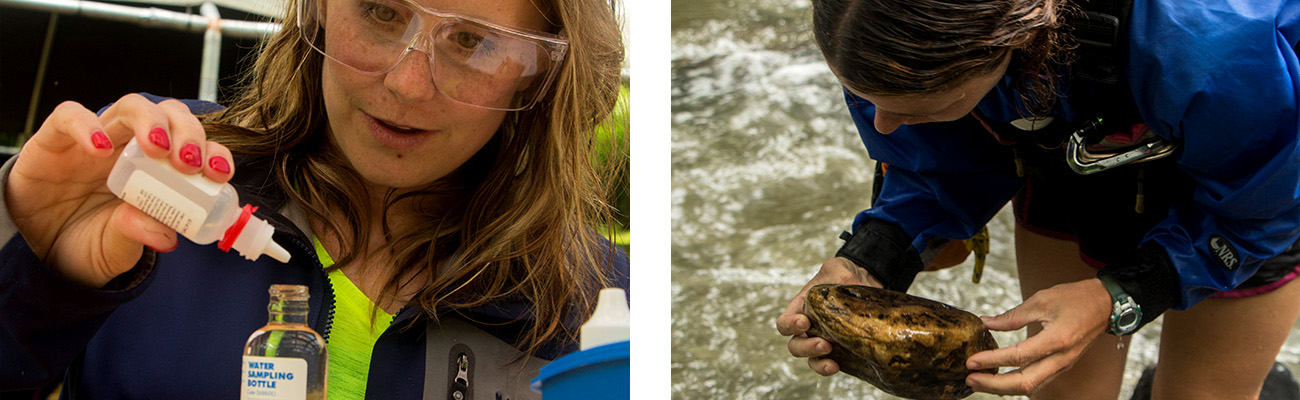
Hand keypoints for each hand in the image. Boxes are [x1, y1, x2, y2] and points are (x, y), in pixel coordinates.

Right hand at [6, 94, 234, 287]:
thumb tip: (166, 234)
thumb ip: (136, 236)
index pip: (195, 147)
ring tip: (158, 148)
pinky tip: (100, 147)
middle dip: (188, 132)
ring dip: (151, 121)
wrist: (34, 250)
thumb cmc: (83, 243)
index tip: (219, 174)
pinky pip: (69, 116)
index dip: (213, 152)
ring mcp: (95, 139)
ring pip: (130, 106)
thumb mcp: (115, 248)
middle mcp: (131, 148)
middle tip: (189, 162)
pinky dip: (87, 125)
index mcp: (158, 172)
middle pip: (170, 117)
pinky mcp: (54, 140)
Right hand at [775, 256, 882, 375]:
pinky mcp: (841, 351)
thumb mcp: (838, 268)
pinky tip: (839, 366)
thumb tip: (849, 287)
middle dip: (806, 348)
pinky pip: (831, 364)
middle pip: (795, 346)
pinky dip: (831, 368)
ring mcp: (824, 341)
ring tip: (832, 362)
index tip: (804, 322)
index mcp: (801, 309)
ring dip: (818, 362)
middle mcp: (809, 328)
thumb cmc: (844, 273)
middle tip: (824, 344)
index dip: (790, 326)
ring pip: (811, 359)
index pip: (784, 323)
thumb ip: (839, 276)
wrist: (866, 283)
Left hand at [964, 278, 1110, 394]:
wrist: (1104, 305)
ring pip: (1030, 387)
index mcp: (1057, 339)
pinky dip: (1016, 384)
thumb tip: (986, 323)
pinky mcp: (1061, 367)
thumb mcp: (1041, 300)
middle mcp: (1061, 358)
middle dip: (994, 385)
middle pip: (1024, 382)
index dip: (992, 361)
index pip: (1018, 357)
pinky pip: (1037, 382)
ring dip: (1002, 387)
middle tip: (970, 378)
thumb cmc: (1076, 299)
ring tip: (979, 381)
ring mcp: (1062, 365)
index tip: (972, 361)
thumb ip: (1012, 316)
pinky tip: (999, 378)